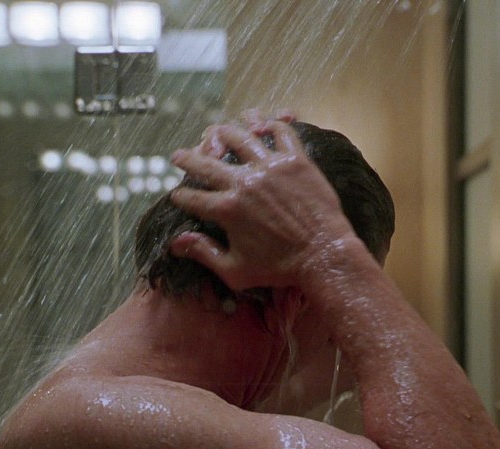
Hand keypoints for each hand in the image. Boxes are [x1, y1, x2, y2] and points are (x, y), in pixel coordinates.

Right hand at [169, 120, 354, 290]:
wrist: (324, 255)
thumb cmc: (280, 268)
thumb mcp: (235, 271)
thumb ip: (204, 253)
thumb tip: (175, 242)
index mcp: (227, 209)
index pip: (192, 197)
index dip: (181, 196)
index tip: (177, 194)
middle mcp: (244, 183)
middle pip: (206, 163)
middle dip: (187, 159)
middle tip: (179, 155)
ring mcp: (270, 167)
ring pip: (238, 138)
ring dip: (222, 134)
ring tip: (215, 133)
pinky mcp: (295, 160)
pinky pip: (280, 132)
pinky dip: (269, 126)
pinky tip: (260, 127)